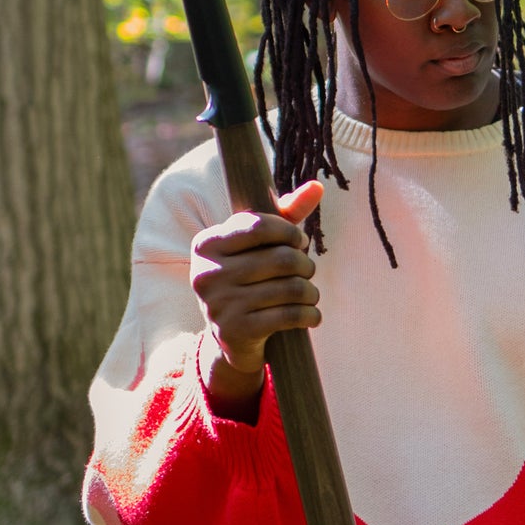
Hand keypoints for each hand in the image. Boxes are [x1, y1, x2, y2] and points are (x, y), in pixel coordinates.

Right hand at [190, 181, 323, 414]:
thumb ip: (287, 214)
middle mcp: (206, 273)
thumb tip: (318, 186)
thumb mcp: (261, 245)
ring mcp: (218, 304)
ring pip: (289, 288)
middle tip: (307, 272)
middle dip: (305, 265)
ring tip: (311, 295)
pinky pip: (288, 316)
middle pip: (281, 258)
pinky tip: (312, 316)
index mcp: (206, 244)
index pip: (259, 225)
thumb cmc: (250, 280)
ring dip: (311, 292)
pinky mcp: (234, 331)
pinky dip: (309, 315)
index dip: (289, 232)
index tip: (300, 241)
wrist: (231, 338)